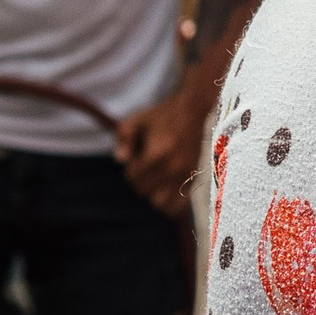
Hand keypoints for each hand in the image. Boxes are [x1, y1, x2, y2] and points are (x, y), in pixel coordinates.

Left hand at [113, 89, 208, 216]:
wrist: (194, 109)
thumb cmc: (163, 114)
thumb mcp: (138, 121)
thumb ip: (124, 139)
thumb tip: (120, 160)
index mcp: (156, 155)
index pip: (133, 178)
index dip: (131, 169)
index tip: (138, 158)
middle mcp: (172, 169)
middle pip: (144, 191)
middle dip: (141, 181)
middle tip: (147, 167)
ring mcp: (185, 175)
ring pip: (160, 203)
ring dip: (154, 194)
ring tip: (156, 180)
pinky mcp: (195, 178)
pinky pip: (179, 205)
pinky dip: (170, 202)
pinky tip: (167, 189)